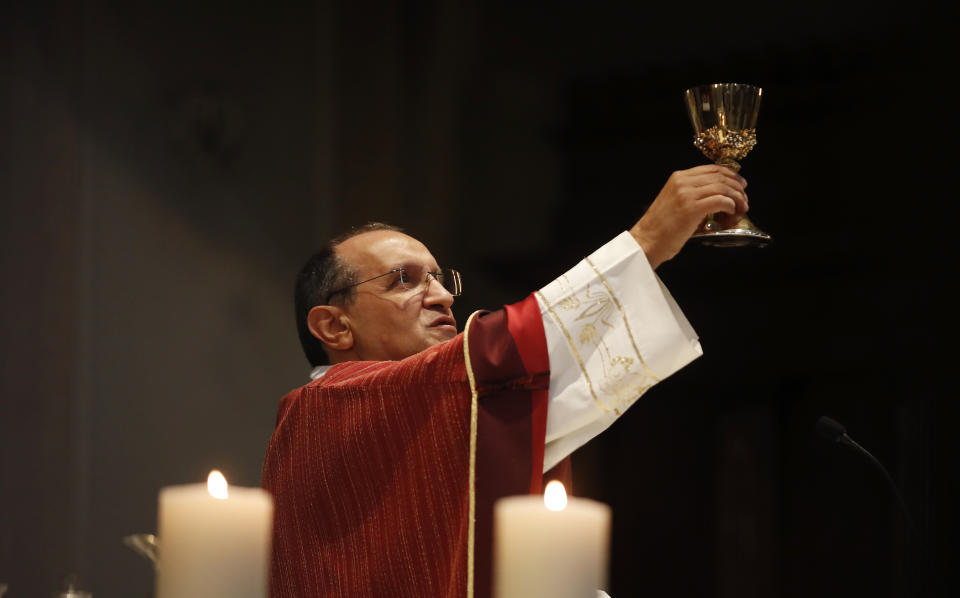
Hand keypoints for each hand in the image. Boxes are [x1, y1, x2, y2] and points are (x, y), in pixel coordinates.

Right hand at [630, 165, 748, 268]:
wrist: (646, 241)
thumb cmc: (660, 228)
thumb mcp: (675, 202)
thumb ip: (693, 194)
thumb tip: (719, 197)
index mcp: (678, 178)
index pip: (712, 169)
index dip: (731, 175)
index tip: (740, 184)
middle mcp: (683, 182)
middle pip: (720, 176)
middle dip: (737, 187)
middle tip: (744, 199)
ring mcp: (686, 194)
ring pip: (723, 188)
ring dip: (736, 199)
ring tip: (739, 210)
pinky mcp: (691, 208)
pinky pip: (721, 201)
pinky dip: (730, 207)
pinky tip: (729, 215)